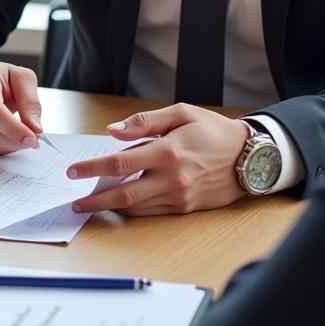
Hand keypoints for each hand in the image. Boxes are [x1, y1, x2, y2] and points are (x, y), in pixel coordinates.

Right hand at [0, 62, 42, 154]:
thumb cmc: (4, 79)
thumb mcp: (23, 80)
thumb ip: (31, 104)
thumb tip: (34, 129)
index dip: (12, 129)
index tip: (31, 140)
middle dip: (10, 141)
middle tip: (29, 143)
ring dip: (2, 147)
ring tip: (16, 139)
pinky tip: (2, 140)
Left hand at [66, 104, 249, 215]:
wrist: (251, 157)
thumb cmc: (214, 131)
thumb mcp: (180, 113)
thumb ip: (144, 122)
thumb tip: (112, 131)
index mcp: (168, 151)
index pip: (119, 163)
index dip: (92, 168)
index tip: (73, 171)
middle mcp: (172, 178)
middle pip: (124, 195)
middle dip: (95, 200)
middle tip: (75, 202)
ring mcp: (180, 197)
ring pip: (137, 208)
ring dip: (111, 208)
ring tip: (91, 204)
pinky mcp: (187, 208)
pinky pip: (152, 212)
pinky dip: (133, 210)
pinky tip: (119, 204)